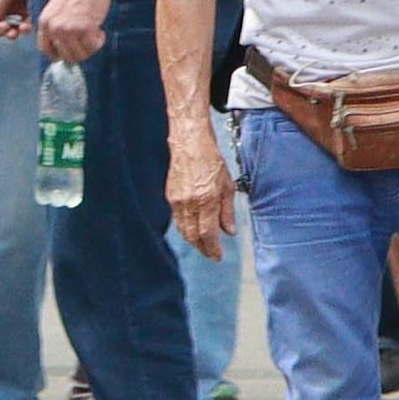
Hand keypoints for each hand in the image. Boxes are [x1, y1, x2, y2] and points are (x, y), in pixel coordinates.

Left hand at [35, 0, 107, 63]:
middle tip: (87, 43)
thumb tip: (63, 47)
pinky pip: (93, 47)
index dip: (59, 55)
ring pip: (81, 55)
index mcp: (45, 23)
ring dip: (90, 47)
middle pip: (66, 56)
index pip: (46, 50)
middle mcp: (54, 29)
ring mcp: (69, 30)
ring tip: (94, 33)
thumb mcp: (56, 11)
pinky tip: (99, 30)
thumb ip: (56, 28)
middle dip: (79, 53)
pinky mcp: (85, 29)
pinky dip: (99, 41)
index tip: (68, 53)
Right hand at [166, 119, 231, 255]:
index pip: (208, 233)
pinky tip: (192, 229)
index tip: (218, 256)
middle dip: (202, 248)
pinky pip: (177, 219)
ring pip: (183, 229)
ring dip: (192, 240)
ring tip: (202, 245)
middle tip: (210, 254)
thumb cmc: (211, 159)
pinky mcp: (170, 196)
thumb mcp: (228, 185)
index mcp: (206, 199)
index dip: (212, 248)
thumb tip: (229, 231)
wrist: (190, 143)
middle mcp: (189, 203)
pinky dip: (185, 228)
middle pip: (192, 235)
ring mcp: (177, 200)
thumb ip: (228, 211)